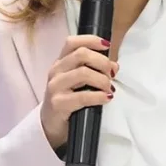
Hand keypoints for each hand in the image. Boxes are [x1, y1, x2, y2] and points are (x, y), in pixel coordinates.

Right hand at [40, 35, 117, 149]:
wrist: (51, 126)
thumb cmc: (68, 100)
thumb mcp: (78, 82)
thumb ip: (94, 70)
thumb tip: (114, 66)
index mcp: (60, 62)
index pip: (72, 42)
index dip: (91, 40)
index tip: (107, 46)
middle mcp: (56, 71)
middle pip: (81, 54)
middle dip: (102, 61)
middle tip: (112, 73)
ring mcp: (55, 87)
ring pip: (83, 73)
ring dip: (102, 80)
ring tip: (109, 88)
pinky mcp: (58, 104)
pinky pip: (83, 96)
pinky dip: (99, 96)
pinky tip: (106, 98)